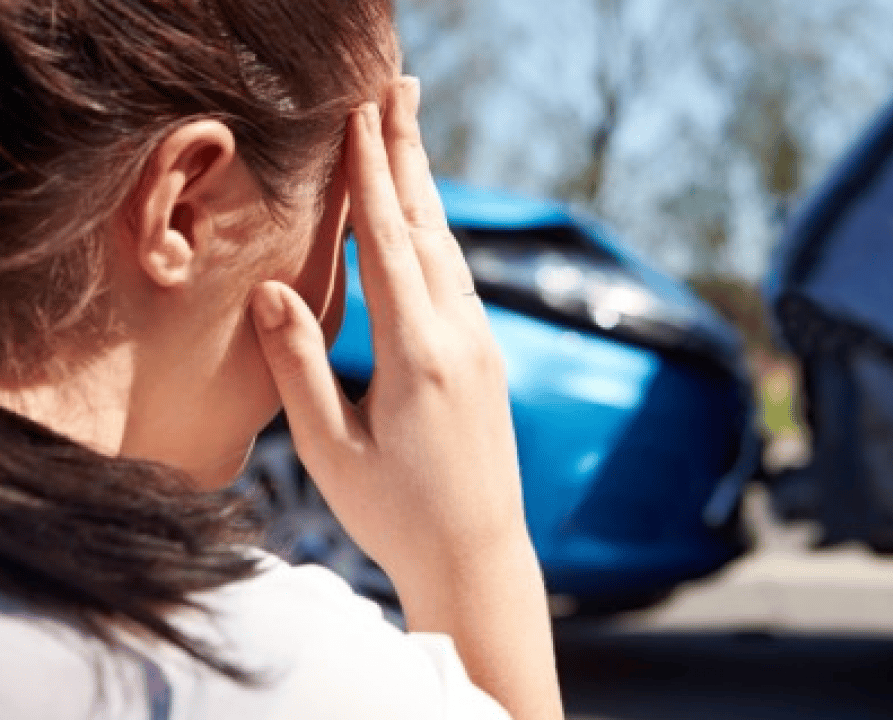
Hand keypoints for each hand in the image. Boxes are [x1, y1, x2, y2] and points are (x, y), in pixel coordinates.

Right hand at [251, 77, 562, 719]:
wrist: (479, 556)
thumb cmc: (396, 514)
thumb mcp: (331, 449)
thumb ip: (301, 365)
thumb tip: (271, 289)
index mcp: (418, 356)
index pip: (389, 244)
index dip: (371, 175)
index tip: (359, 114)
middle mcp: (461, 338)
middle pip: (429, 228)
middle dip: (408, 153)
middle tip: (398, 86)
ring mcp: (482, 346)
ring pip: (449, 250)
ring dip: (425, 187)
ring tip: (407, 132)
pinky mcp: (487, 359)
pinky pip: (459, 280)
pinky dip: (435, 235)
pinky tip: (425, 220)